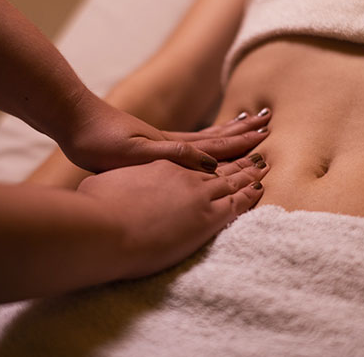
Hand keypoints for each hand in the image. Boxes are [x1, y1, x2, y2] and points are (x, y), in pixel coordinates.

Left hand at [56, 91, 270, 172]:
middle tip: (266, 122)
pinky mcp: (149, 142)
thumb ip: (171, 154)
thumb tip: (208, 164)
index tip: (266, 136)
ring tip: (245, 123)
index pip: (216, 146)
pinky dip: (204, 139)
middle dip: (242, 133)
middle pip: (216, 137)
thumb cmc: (99, 140)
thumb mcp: (135, 152)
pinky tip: (202, 142)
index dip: (242, 144)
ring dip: (227, 132)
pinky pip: (187, 141)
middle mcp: (172, 141)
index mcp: (173, 145)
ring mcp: (162, 140)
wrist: (74, 120)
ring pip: (204, 137)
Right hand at [77, 154, 268, 278]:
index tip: (221, 148)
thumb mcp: (109, 185)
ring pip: (230, 177)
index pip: (194, 158)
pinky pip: (235, 202)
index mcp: (161, 166)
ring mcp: (195, 193)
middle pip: (217, 162)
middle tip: (257, 137)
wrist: (104, 226)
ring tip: (265, 159)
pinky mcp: (205, 217)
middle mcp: (182, 174)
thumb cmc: (98, 207)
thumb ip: (121, 185)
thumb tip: (115, 187)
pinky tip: (259, 187)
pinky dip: (248, 193)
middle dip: (237, 151)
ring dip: (248, 168)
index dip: (209, 153)